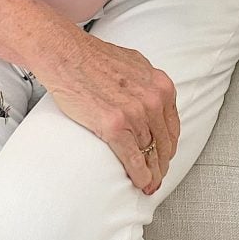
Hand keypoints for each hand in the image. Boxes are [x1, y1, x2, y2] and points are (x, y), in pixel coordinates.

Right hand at [42, 29, 179, 194]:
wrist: (66, 55)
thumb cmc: (94, 58)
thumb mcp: (135, 65)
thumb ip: (148, 85)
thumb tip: (153, 103)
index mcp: (160, 85)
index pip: (172, 126)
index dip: (169, 147)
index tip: (164, 157)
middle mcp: (152, 100)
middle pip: (164, 143)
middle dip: (161, 164)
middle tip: (157, 177)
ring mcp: (134, 113)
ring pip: (149, 153)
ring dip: (151, 173)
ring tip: (148, 184)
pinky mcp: (114, 126)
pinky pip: (133, 159)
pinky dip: (139, 175)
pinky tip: (139, 183)